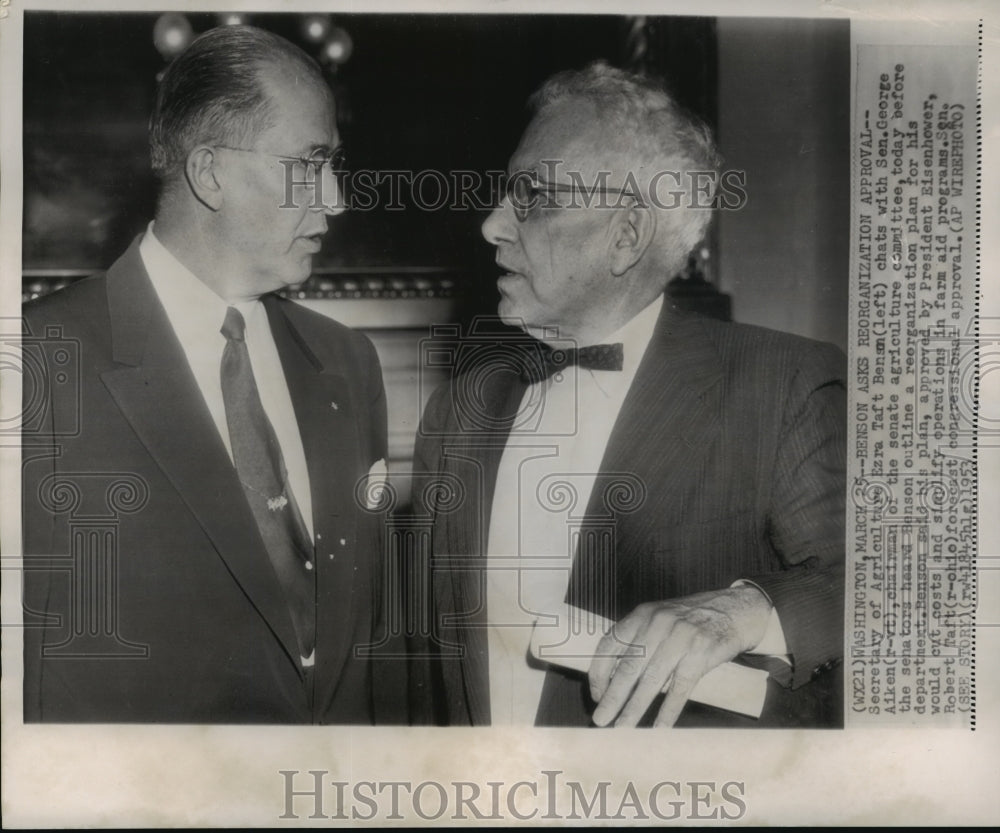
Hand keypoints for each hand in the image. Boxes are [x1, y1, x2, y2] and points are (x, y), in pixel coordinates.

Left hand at [588, 585, 771, 727]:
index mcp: (642, 615)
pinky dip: (667, 712)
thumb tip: (613, 676)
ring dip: (634, 708)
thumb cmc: (691, 619)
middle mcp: (658, 624)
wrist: (734, 610)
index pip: (610, 645)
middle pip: (628, 667)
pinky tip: (658, 728)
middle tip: (600, 718)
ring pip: (650, 681)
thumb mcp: (660, 618)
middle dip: (613, 697)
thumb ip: (639, 639)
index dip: (600, 672)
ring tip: (622, 727)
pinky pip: (679, 689)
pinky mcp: (700, 654)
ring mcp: (679, 639)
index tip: (596, 695)